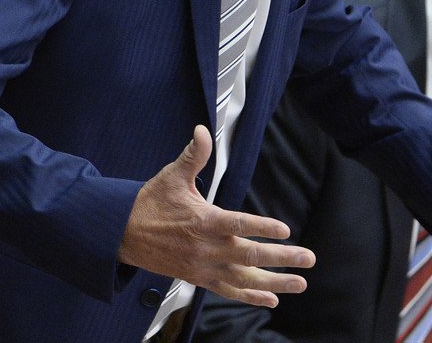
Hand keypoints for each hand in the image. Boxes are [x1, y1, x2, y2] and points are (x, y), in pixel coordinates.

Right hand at [119, 125, 315, 306]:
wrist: (123, 235)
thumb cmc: (150, 204)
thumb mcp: (172, 175)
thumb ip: (194, 155)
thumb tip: (202, 131)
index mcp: (203, 222)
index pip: (237, 225)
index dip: (262, 228)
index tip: (285, 230)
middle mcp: (206, 249)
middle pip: (249, 256)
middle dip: (282, 259)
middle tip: (308, 258)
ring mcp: (204, 267)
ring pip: (244, 279)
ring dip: (274, 284)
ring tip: (299, 284)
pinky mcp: (199, 279)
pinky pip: (229, 291)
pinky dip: (251, 298)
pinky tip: (271, 300)